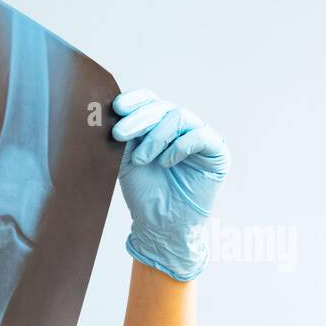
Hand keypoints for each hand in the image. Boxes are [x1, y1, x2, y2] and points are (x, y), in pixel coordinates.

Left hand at [112, 89, 230, 281]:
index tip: (116, 107)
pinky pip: (201, 136)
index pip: (149, 101)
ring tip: (141, 160)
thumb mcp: (125, 161)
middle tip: (118, 134)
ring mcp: (199, 137)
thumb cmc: (144, 193)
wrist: (160, 225)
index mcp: (158, 125)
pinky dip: (180, 147)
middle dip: (138, 119)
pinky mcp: (216, 152)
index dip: (135, 100)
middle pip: (162, 107)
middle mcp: (180, 127)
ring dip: (156, 137)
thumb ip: (122, 138)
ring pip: (180, 117)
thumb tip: (109, 114)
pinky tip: (165, 163)